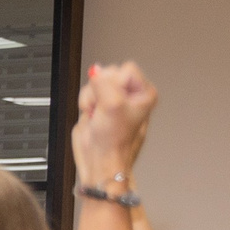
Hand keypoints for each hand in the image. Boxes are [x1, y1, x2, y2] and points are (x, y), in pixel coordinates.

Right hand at [71, 61, 155, 186]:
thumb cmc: (114, 142)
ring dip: (91, 98)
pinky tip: (93, 115)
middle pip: (109, 73)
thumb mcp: (112, 105)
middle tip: (104, 108)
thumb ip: (103, 82)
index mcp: (143, 93)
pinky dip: (85, 103)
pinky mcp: (99, 105)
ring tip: (98, 114)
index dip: (115, 83)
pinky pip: (87, 92)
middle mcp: (130, 95)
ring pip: (95, 82)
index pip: (126, 69)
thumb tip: (95, 71)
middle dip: (100, 90)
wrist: (100, 161)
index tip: (113, 100)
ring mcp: (113, 100)